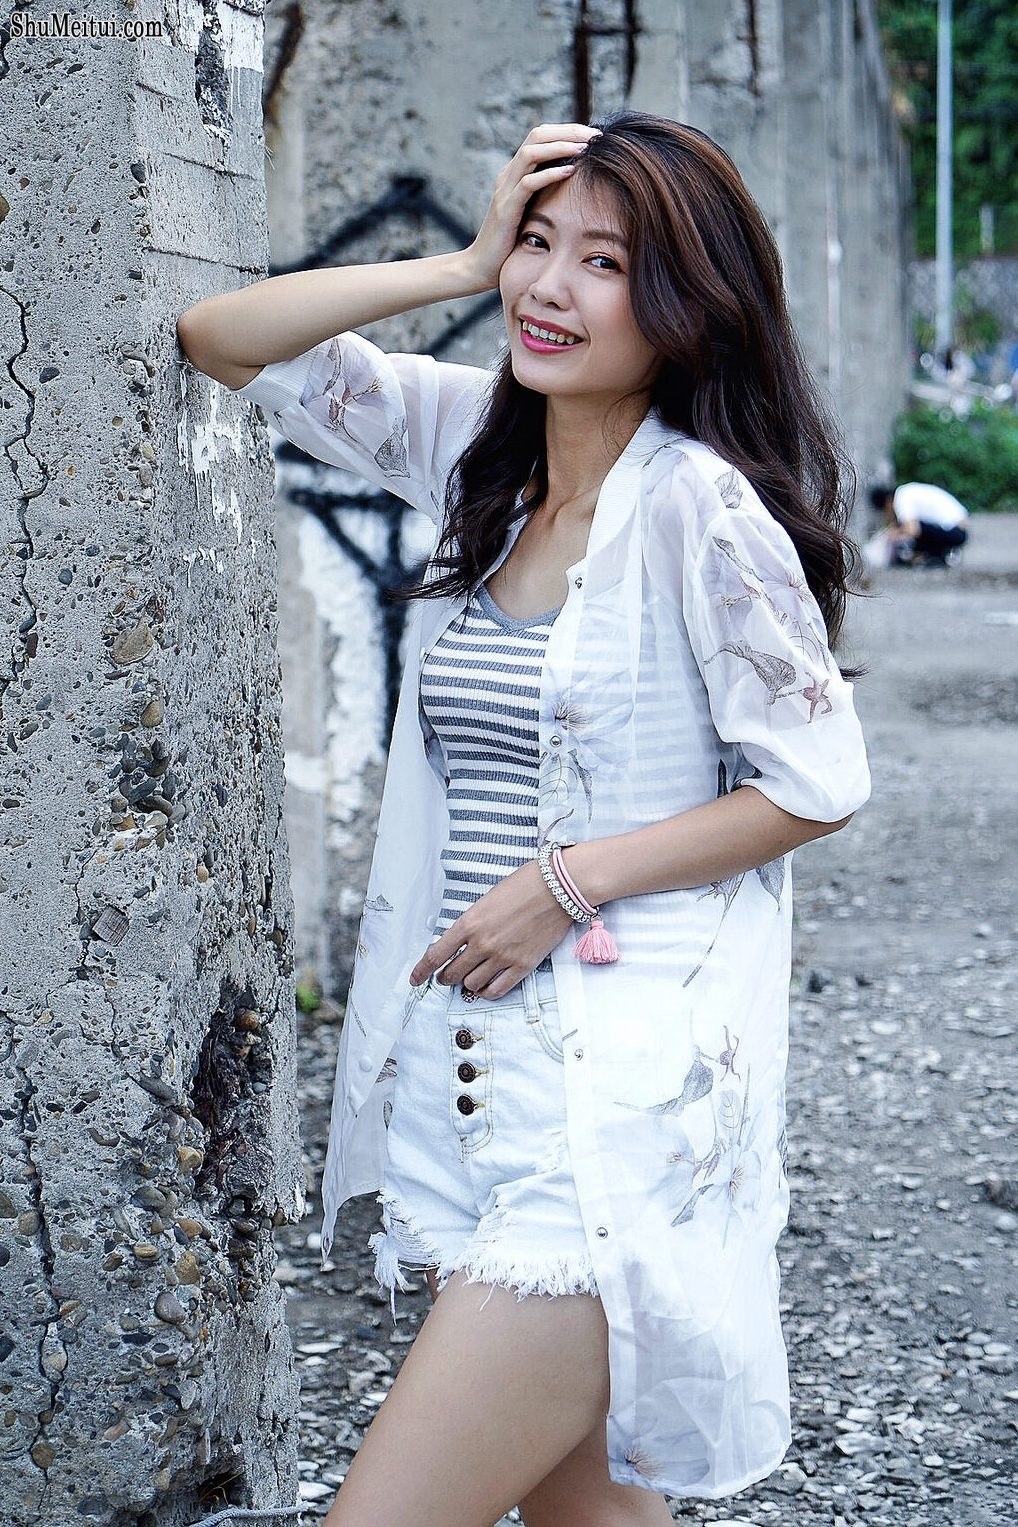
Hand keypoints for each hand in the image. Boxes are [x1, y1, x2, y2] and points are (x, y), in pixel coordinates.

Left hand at [409, 861, 574, 998]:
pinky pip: (497, 990)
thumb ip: (472, 923)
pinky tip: (486, 987)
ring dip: (467, 983)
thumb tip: (463, 942)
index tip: (415, 979)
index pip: (436, 954)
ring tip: (471, 978)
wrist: (557, 889)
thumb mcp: (486, 900)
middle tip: (446, 977)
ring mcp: (502, 957)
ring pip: (472, 984)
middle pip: (452, 973)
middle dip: (445, 977)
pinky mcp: (522, 966)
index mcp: (469, 923)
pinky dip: (487, 991)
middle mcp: (482, 943)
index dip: (421, 971)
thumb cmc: (523, 886)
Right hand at [460, 122, 601, 292]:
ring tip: (585, 148)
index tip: (594, 135)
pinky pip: (528, 183)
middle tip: (595, 135)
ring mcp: (505, 190)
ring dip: (561, 146)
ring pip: (531, 152)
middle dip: (568, 131)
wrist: (482, 267)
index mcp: (515, 172)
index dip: (567, 130)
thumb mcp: (533, 212)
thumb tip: (580, 187)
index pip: (541, 136)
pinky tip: (570, 171)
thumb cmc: (511, 244)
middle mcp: (508, 175)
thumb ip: (548, 195)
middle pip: (537, 135)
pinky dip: (550, 174)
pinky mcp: (506, 209)